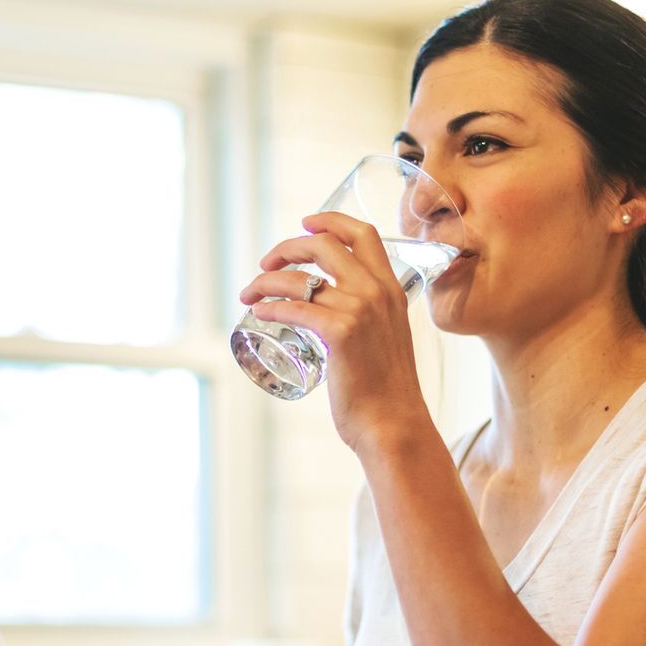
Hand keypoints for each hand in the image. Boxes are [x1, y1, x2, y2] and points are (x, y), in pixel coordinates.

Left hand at [239, 211, 433, 456]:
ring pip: (300, 278)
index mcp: (392, 289)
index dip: (329, 221)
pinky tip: (258, 313)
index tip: (305, 224)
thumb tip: (341, 321)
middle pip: (323, 246)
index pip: (363, 234)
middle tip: (266, 264)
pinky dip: (270, 307)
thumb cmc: (386, 392)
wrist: (395, 425)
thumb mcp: (387, 340)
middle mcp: (377, 292)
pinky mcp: (340, 333)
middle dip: (286, 248)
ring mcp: (360, 311)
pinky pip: (294, 308)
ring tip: (250, 293)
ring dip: (265, 281)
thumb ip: (371, 321)